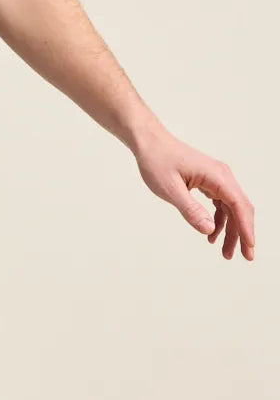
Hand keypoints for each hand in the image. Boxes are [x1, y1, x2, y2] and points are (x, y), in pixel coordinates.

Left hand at [134, 130, 254, 260]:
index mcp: (216, 176)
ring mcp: (216, 178)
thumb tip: (209, 229)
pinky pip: (220, 203)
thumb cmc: (157, 161)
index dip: (246, 228)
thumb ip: (190, 210)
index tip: (249, 248)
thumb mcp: (170, 189)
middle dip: (242, 233)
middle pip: (240, 209)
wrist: (149, 142)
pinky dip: (219, 220)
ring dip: (231, 230)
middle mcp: (222, 176)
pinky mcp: (209, 181)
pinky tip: (211, 233)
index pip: (239, 205)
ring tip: (225, 252)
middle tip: (244, 257)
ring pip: (231, 208)